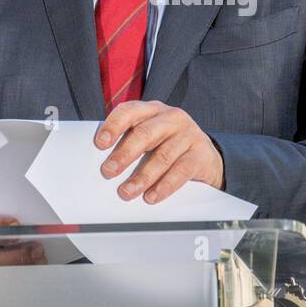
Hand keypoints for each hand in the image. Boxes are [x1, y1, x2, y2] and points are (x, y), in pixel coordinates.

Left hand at [95, 101, 224, 203]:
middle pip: (145, 134)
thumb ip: (129, 142)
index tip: (99, 143)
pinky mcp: (201, 154)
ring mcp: (188, 134)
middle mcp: (171, 118)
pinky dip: (164, 185)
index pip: (130, 111)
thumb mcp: (150, 138)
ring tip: (126, 192)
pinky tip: (152, 196)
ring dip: (142, 176)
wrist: (206, 157)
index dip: (113, 126)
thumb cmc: (168, 146)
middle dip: (124, 154)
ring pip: (162, 156)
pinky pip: (180, 170)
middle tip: (108, 171)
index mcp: (152, 110)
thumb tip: (104, 164)